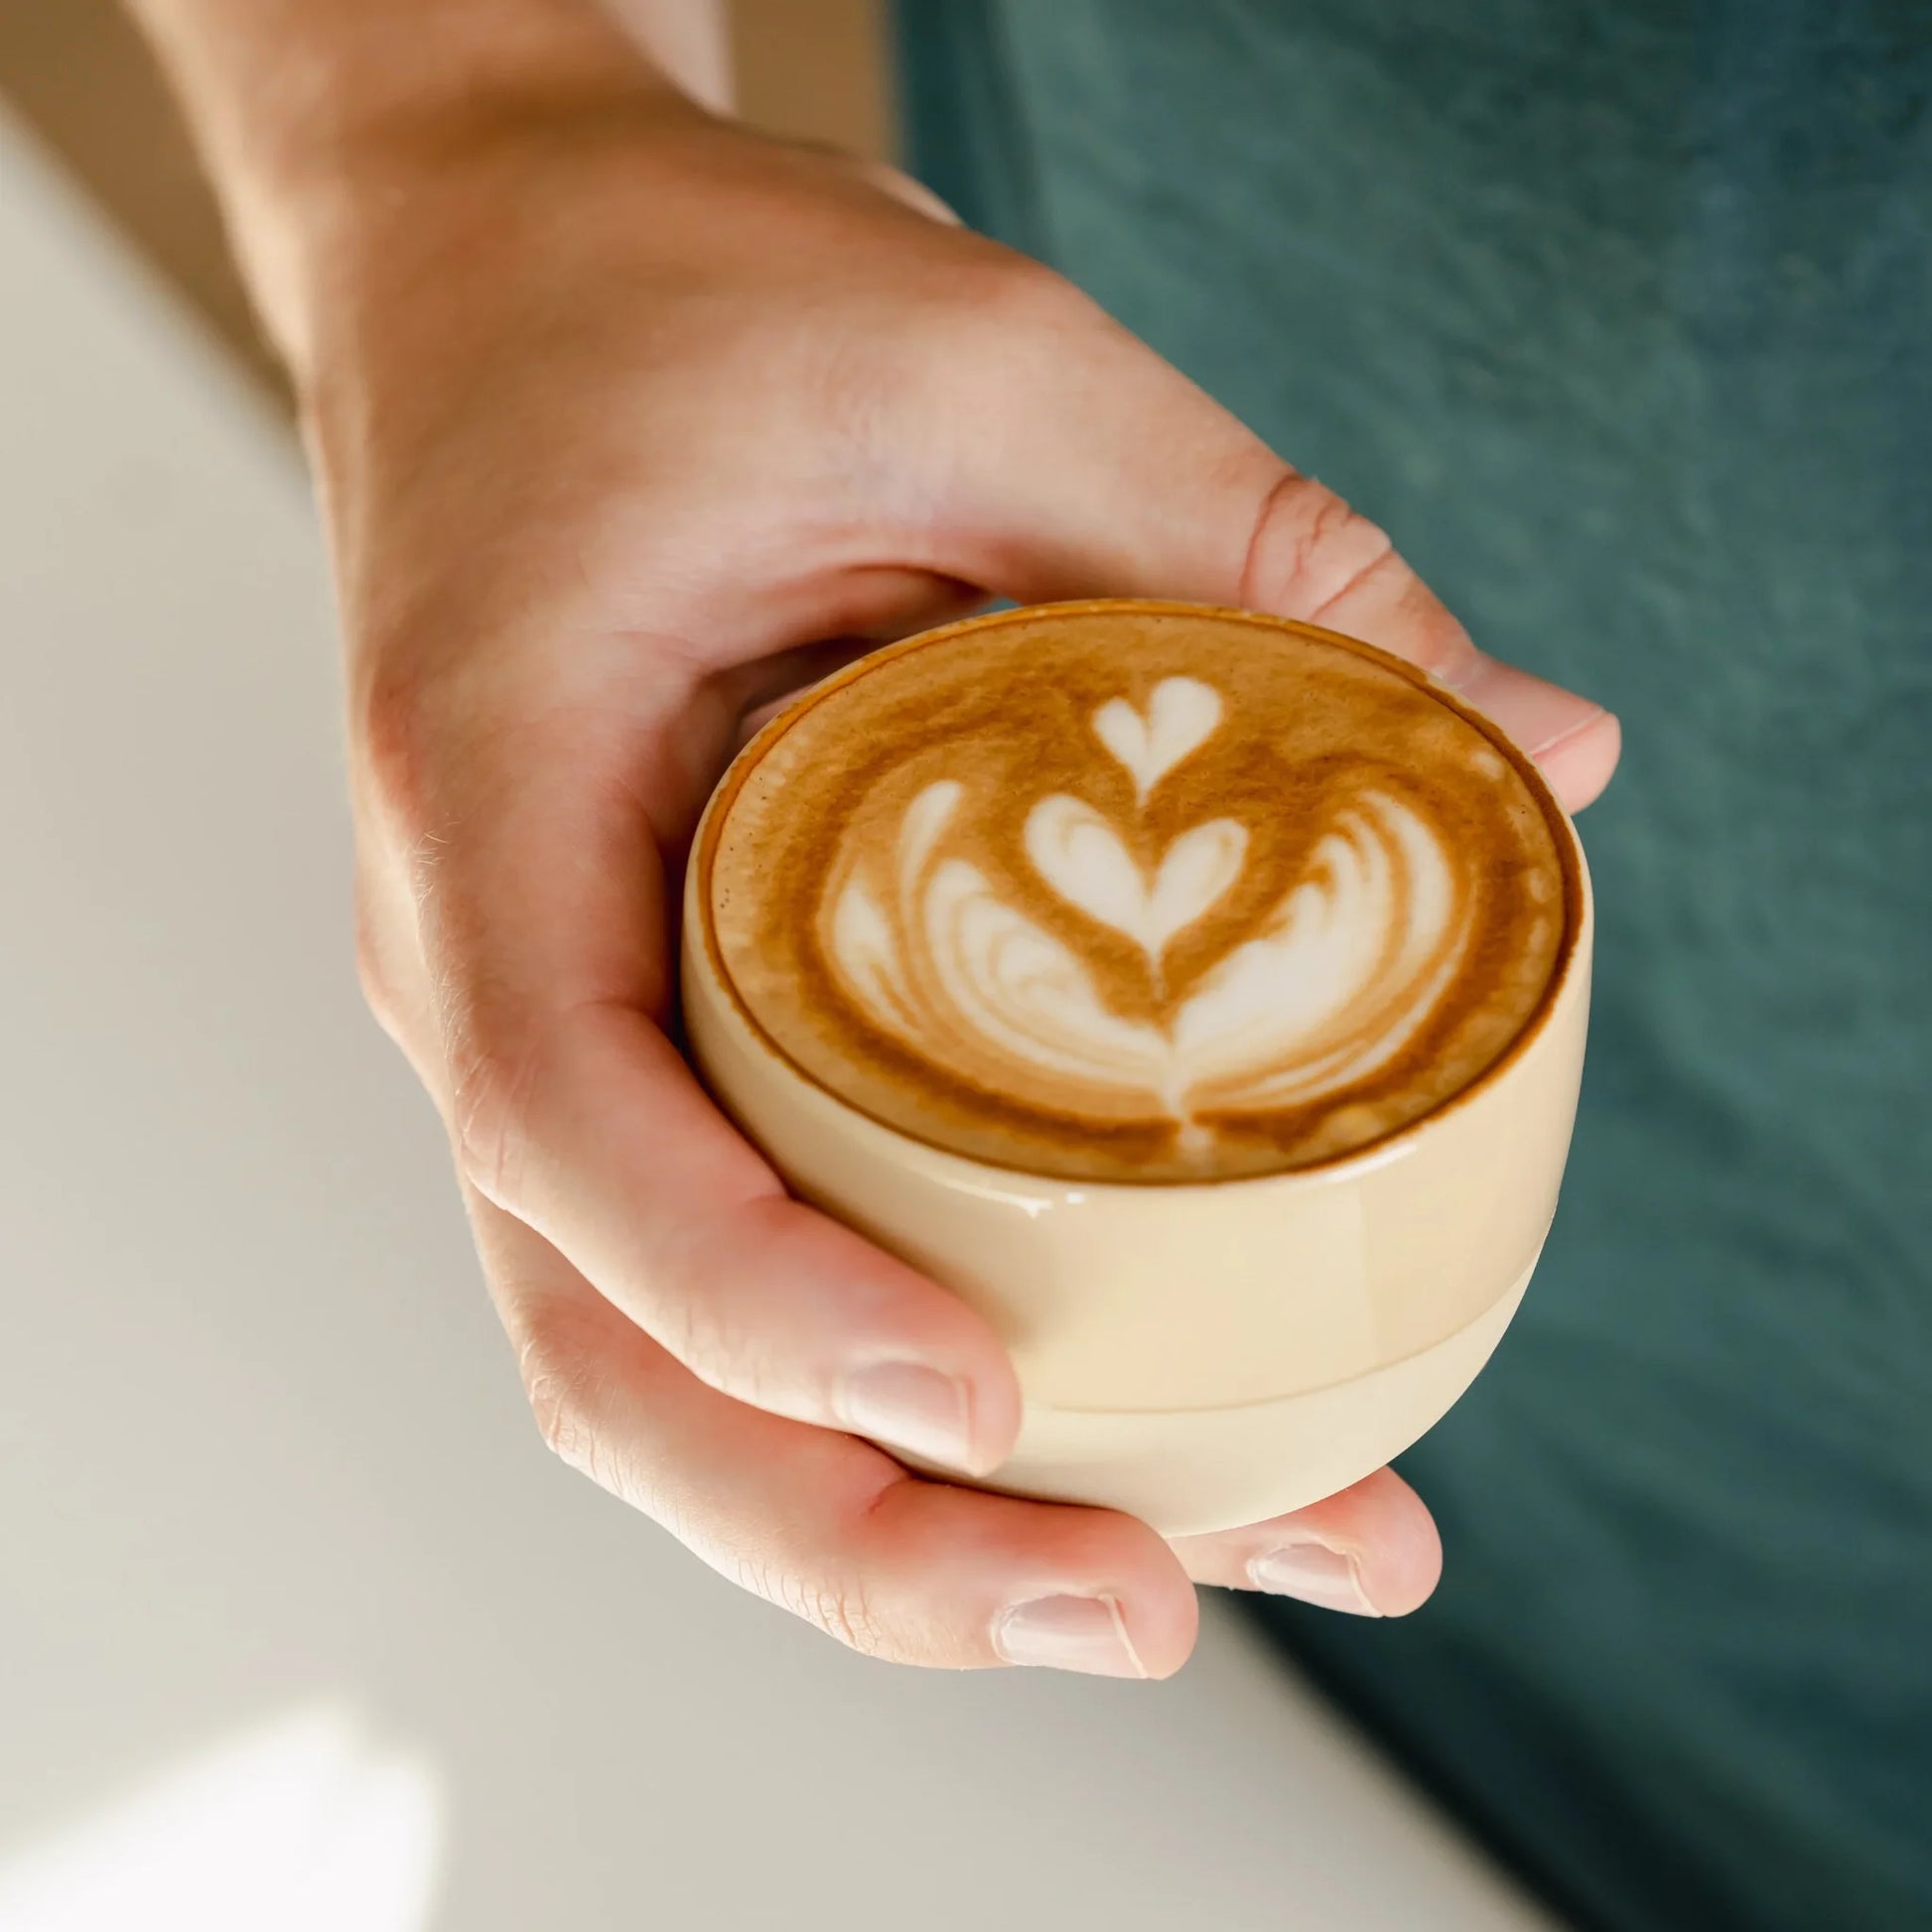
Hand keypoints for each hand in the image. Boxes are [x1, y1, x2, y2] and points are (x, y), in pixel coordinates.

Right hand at [322, 94, 1617, 1675]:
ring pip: (674, 1360)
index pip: (568, 1122)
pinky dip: (907, 1385)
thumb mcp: (971, 354)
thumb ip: (1244, 539)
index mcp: (493, 796)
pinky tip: (1122, 1433)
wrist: (502, 271)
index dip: (755, 1303)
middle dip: (854, 1533)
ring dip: (899, 1518)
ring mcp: (562, 1024)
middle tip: (1148, 1609)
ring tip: (1194, 1581)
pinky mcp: (655, 1035)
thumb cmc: (676, 297)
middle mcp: (492, 962)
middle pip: (612, 1345)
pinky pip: (749, 1261)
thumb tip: (1539, 750)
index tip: (983, 1408)